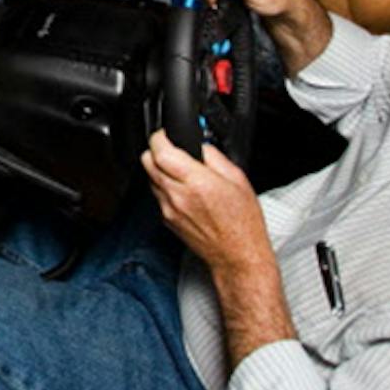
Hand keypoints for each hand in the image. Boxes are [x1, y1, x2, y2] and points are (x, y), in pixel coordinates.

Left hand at [141, 131, 273, 272]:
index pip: (160, 151)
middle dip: (156, 151)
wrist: (237, 255)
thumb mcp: (237, 179)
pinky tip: (182, 190)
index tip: (165, 134)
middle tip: (171, 149)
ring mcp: (168, 209)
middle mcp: (177, 195)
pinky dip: (164, 187)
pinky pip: (156, 195)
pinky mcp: (166, 220)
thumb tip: (199, 144)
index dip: (160, 137)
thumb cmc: (243, 222)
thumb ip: (214, 156)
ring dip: (159, 170)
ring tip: (180, 171)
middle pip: (147, 162)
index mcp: (196, 182)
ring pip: (149, 178)